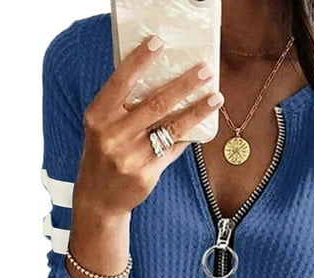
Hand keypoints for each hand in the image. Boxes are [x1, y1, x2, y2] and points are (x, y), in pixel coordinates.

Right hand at [75, 34, 223, 216]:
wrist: (98, 198)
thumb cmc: (104, 155)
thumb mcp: (103, 128)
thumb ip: (124, 108)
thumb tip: (164, 82)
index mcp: (98, 117)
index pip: (120, 82)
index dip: (140, 61)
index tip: (159, 43)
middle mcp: (111, 136)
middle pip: (155, 104)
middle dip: (183, 85)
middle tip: (204, 70)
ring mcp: (129, 157)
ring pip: (171, 128)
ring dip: (197, 110)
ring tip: (215, 97)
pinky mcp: (145, 175)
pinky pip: (173, 150)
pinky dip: (188, 136)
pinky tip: (203, 126)